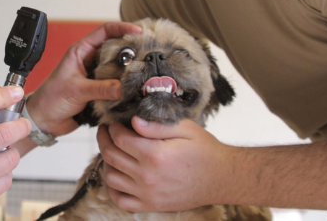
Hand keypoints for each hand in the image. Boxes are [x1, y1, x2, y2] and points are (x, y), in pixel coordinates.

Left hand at [26, 21, 141, 135]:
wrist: (43, 121)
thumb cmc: (50, 99)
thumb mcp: (76, 90)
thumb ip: (100, 88)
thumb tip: (124, 87)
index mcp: (81, 51)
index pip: (105, 31)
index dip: (122, 28)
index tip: (139, 31)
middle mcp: (90, 61)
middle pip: (116, 48)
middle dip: (132, 50)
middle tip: (149, 53)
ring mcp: (96, 76)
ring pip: (119, 68)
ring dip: (131, 70)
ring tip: (147, 72)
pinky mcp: (100, 91)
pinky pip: (117, 86)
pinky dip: (127, 87)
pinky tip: (137, 89)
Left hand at [97, 117, 233, 212]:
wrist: (222, 178)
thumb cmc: (204, 151)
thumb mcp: (185, 129)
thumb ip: (156, 125)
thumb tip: (133, 121)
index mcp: (154, 154)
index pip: (119, 138)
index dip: (113, 128)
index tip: (114, 122)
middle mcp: (147, 176)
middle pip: (111, 155)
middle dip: (104, 139)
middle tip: (105, 131)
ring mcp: (147, 193)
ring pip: (111, 177)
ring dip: (106, 161)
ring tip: (111, 150)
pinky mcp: (151, 205)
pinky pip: (121, 200)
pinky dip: (112, 188)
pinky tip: (117, 175)